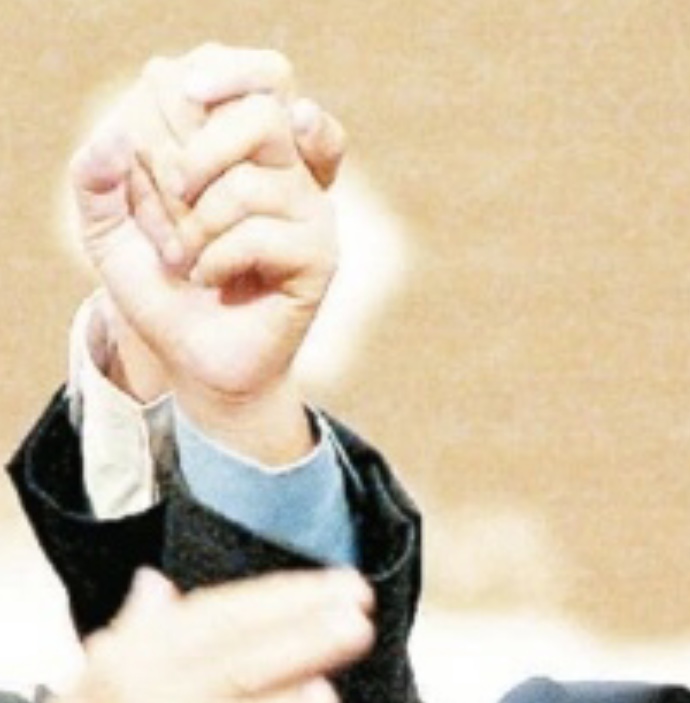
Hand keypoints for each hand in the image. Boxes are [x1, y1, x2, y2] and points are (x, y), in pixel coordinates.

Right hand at [0, 566, 372, 702]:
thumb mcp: (91, 687)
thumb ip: (135, 634)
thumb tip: (156, 585)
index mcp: (126, 652)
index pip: (215, 609)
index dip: (278, 593)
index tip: (333, 582)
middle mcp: (137, 674)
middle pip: (233, 630)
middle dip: (300, 608)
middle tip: (358, 593)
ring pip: (238, 672)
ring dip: (301, 647)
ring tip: (355, 630)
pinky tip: (322, 700)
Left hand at [72, 45, 345, 461]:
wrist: (194, 358)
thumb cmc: (161, 289)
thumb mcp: (109, 227)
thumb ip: (95, 176)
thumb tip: (116, 134)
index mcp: (246, 147)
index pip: (240, 81)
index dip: (203, 81)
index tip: (157, 98)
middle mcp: (286, 170)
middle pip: (263, 111)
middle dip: (199, 148)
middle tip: (173, 190)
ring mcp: (310, 213)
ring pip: (250, 184)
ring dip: (197, 225)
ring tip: (186, 258)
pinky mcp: (319, 257)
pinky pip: (261, 235)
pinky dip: (218, 258)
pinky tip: (211, 278)